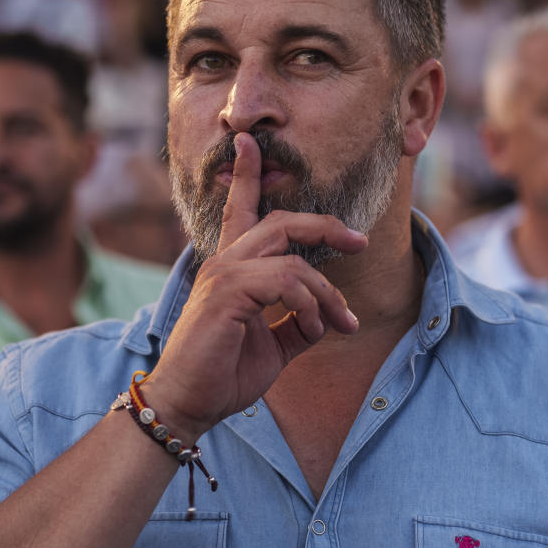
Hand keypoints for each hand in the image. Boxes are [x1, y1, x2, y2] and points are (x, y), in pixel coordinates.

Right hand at [140, 132, 367, 440]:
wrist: (188, 405)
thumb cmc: (223, 375)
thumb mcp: (273, 347)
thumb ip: (298, 325)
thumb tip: (327, 318)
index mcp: (232, 270)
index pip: (241, 210)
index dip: (248, 175)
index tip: (249, 142)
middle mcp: (225, 263)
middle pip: (281, 222)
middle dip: (324, 225)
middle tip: (359, 239)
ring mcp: (224, 275)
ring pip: (293, 258)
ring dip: (327, 291)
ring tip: (342, 323)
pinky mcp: (228, 293)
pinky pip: (287, 281)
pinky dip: (311, 304)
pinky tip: (316, 329)